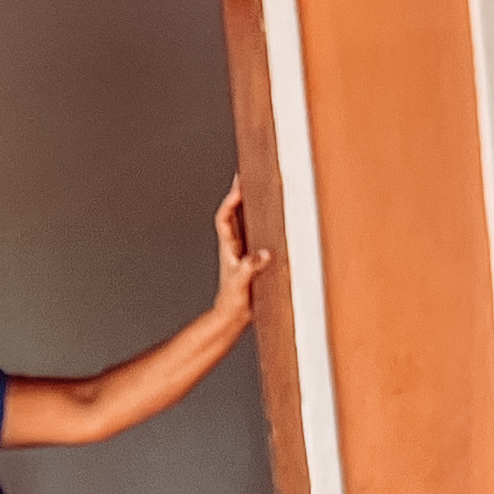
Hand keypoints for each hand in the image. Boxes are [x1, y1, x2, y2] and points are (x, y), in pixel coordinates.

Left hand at [212, 180, 270, 322]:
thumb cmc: (232, 302)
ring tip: (256, 190)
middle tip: (244, 176)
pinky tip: (269, 220)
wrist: (231, 317)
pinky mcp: (250, 259)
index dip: (230, 201)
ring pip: (243, 223)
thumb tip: (262, 254)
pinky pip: (254, 235)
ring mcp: (241, 252)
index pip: (225, 217)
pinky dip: (259, 224)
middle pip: (233, 214)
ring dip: (248, 207)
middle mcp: (234, 246)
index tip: (239, 185)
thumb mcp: (241, 284)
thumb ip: (249, 268)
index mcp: (228, 248)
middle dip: (238, 195)